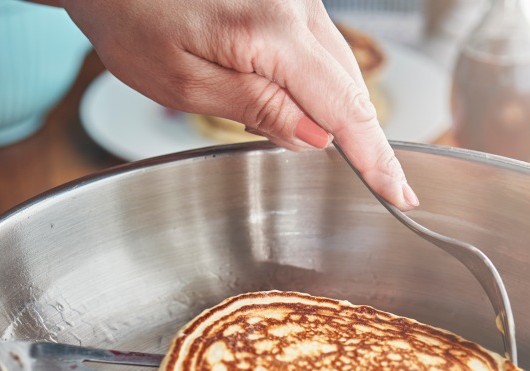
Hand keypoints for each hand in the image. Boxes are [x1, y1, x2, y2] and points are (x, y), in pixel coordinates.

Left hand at [56, 0, 418, 208]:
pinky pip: (320, 49)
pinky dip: (320, 85)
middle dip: (361, 139)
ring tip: (332, 151)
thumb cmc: (130, 19)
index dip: (374, 156)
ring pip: (339, 67)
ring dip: (339, 112)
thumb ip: (255, 107)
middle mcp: (295, 5)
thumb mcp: (184, 83)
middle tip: (383, 187)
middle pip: (351, 86)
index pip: (343, 106)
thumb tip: (315, 137)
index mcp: (269, 31)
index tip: (399, 193)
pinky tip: (301, 107)